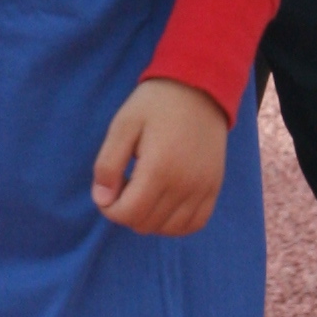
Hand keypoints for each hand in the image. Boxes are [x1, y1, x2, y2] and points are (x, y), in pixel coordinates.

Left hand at [93, 76, 229, 234]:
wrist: (199, 87)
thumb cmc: (155, 104)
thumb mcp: (122, 125)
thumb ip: (107, 164)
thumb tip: (102, 199)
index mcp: (159, 169)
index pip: (128, 213)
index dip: (109, 208)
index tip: (107, 189)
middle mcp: (185, 185)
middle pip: (146, 224)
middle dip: (126, 212)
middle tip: (124, 185)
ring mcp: (203, 188)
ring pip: (169, 229)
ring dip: (149, 219)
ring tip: (143, 192)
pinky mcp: (214, 187)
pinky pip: (195, 223)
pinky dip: (175, 223)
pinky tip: (163, 204)